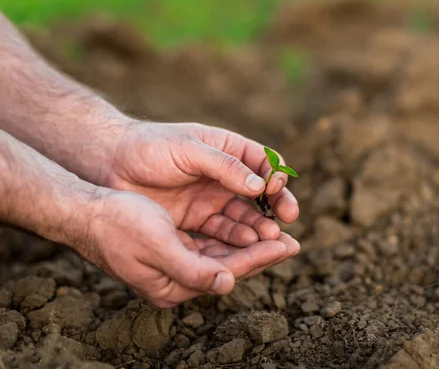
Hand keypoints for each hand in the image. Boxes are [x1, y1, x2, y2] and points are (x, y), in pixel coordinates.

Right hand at [83, 190, 298, 307]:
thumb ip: (192, 269)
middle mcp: (179, 280)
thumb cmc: (119, 226)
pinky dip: (232, 236)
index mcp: (174, 286)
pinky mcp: (175, 248)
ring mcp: (177, 265)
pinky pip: (212, 244)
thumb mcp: (157, 246)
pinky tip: (249, 227)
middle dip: (262, 253)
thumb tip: (227, 283)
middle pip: (231, 267)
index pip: (228, 272)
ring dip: (251, 244)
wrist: (87, 211)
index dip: (260, 257)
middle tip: (294, 242)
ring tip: (279, 233)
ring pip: (224, 255)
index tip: (288, 244)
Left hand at [104, 122, 299, 245]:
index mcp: (228, 150)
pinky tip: (247, 245)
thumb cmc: (149, 147)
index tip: (276, 188)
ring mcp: (211, 200)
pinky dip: (236, 240)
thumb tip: (260, 186)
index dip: (276, 175)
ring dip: (259, 226)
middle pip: (261, 194)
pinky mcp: (196, 221)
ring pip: (244, 216)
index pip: (264, 162)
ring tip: (271, 237)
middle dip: (277, 205)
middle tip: (289, 217)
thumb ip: (224, 166)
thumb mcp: (188, 148)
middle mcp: (225, 176)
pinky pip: (222, 233)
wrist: (108, 164)